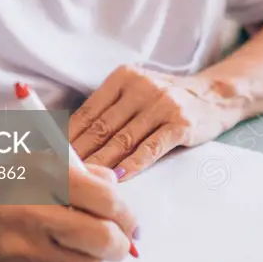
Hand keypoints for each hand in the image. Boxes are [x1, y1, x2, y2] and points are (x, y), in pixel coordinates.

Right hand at [0, 163, 137, 261]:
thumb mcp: (31, 162)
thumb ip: (77, 172)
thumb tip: (113, 185)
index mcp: (42, 177)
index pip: (105, 198)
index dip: (126, 212)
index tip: (130, 218)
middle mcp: (35, 215)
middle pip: (103, 239)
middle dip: (121, 243)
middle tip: (122, 240)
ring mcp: (23, 250)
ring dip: (96, 260)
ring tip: (93, 251)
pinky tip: (67, 259)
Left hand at [70, 65, 242, 178]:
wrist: (214, 96)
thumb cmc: (166, 101)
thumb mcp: (136, 94)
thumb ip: (109, 111)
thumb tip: (67, 142)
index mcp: (125, 76)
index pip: (88, 111)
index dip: (66, 137)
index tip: (48, 158)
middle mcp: (142, 87)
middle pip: (102, 126)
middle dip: (78, 155)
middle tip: (57, 177)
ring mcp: (163, 104)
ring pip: (123, 139)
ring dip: (100, 164)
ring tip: (82, 185)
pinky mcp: (181, 123)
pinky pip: (151, 147)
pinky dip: (133, 164)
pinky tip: (119, 178)